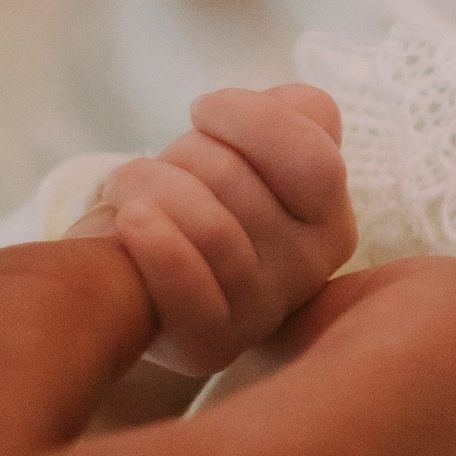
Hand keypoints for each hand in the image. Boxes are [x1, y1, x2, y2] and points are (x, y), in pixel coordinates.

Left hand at [86, 82, 356, 378]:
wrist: (126, 269)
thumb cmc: (188, 198)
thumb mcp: (247, 145)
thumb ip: (294, 116)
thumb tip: (306, 109)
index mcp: (329, 218)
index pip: (314, 160)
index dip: (252, 119)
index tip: (204, 111)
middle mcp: (310, 270)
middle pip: (240, 181)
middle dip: (186, 154)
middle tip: (166, 169)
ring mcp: (263, 313)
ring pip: (210, 225)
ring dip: (150, 188)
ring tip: (133, 195)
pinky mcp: (213, 346)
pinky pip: (192, 287)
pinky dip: (156, 245)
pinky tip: (131, 221)